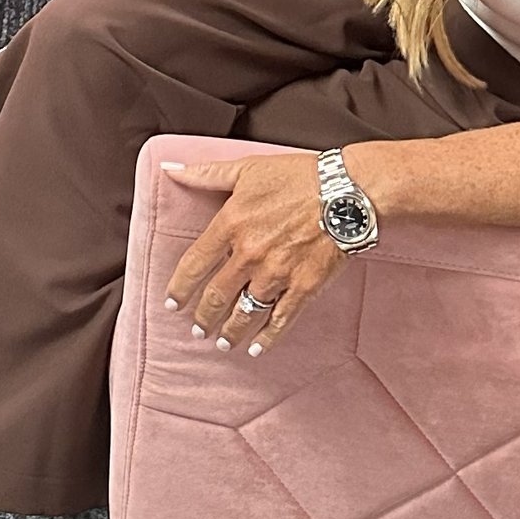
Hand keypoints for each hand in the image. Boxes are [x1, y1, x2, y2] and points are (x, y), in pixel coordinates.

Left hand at [162, 154, 348, 352]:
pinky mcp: (305, 286)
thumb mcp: (246, 168)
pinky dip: (267, 338)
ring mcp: (277, 273)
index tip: (172, 303)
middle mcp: (249, 254)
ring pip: (245, 312)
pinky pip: (281, 319)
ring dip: (230, 332)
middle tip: (197, 331)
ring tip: (222, 344)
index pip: (194, 264)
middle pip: (217, 295)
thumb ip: (206, 173)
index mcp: (230, 224)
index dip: (180, 287)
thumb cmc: (297, 176)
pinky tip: (257, 349)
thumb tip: (172, 170)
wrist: (347, 191)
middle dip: (204, 317)